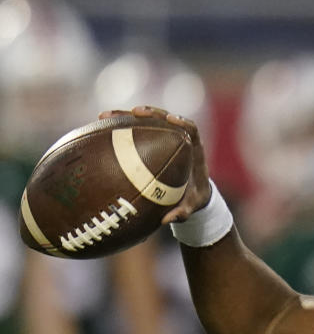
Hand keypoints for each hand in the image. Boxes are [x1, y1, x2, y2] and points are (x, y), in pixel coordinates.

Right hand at [97, 106, 211, 223]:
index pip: (191, 129)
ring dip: (127, 116)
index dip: (182, 122)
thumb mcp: (191, 206)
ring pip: (146, 122)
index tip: (170, 120)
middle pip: (166, 118)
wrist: (193, 194)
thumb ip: (183, 212)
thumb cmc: (194, 198)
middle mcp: (179, 139)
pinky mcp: (151, 142)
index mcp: (194, 150)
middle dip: (150, 113)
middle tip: (134, 112)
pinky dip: (119, 129)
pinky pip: (135, 132)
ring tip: (105, 115)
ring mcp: (164, 138)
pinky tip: (98, 128)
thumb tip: (168, 221)